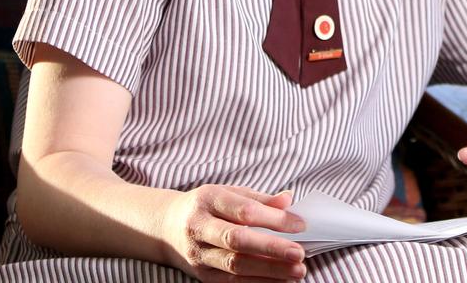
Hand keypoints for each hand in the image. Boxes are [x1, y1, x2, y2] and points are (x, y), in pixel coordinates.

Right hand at [162, 184, 306, 281]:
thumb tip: (288, 200)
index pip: (245, 211)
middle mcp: (200, 228)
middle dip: (271, 249)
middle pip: (238, 240)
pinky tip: (279, 281)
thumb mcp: (228, 192)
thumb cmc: (205, 206)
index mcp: (209, 200)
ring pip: (235, 266)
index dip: (274, 219)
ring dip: (269, 271)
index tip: (300, 225)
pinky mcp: (201, 275)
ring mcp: (199, 254)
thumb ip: (260, 198)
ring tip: (296, 271)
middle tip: (299, 253)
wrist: (166, 228)